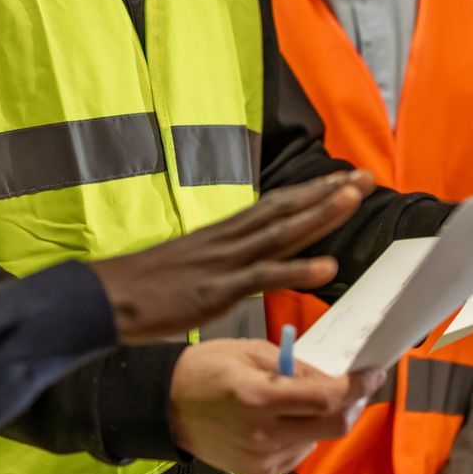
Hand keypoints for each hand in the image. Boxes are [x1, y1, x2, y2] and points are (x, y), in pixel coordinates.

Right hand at [91, 171, 373, 343]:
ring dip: (320, 214)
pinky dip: (298, 270)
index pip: (276, 204)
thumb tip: (251, 265)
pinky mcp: (217, 290)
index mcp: (224, 234)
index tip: (344, 178)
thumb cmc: (147, 287)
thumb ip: (226, 263)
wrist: (106, 297)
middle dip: (327, 191)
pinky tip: (328, 266)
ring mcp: (224, 262)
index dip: (312, 191)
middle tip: (365, 176)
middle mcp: (229, 240)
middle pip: (286, 208)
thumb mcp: (194, 267)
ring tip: (353, 197)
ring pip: (281, 233)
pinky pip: (264, 277)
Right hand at [167, 340, 384, 473]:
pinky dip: (300, 435)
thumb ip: (296, 366)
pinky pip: (297, 453)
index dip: (357, 386)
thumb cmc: (206, 369)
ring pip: (317, 440)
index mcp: (259, 398)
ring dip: (321, 419)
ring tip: (296, 400)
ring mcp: (261, 462)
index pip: (327, 399)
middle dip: (352, 403)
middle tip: (356, 384)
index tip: (374, 372)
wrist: (165, 406)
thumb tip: (333, 378)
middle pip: (333, 427)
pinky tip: (279, 421)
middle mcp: (262, 436)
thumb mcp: (252, 352)